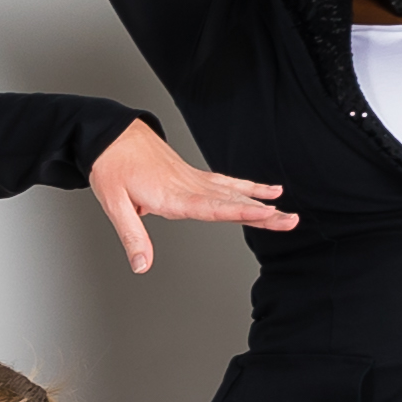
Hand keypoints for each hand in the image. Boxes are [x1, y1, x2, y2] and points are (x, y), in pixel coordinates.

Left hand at [85, 121, 295, 272]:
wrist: (112, 134)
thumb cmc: (111, 166)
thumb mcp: (113, 203)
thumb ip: (132, 236)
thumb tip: (141, 267)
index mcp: (171, 195)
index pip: (211, 208)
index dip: (240, 211)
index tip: (266, 214)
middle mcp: (188, 187)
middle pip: (231, 202)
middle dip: (262, 214)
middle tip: (291, 221)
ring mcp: (193, 179)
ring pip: (233, 193)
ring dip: (262, 203)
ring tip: (287, 214)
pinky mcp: (193, 176)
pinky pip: (226, 183)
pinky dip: (248, 188)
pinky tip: (268, 192)